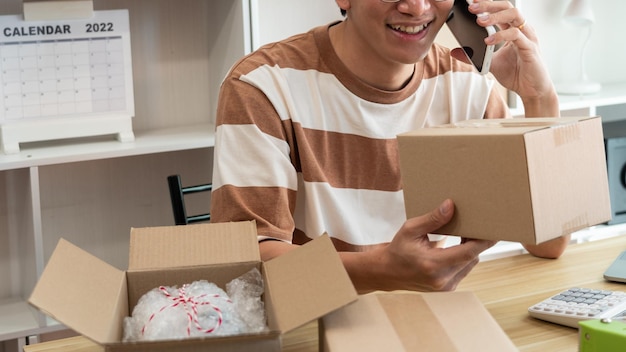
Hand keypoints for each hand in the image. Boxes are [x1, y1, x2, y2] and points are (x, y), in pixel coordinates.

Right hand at [371, 199, 495, 291]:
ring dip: (470, 249)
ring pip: (470, 263)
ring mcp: (446, 286)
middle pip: (472, 257)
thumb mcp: (411, 230)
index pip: (469, 252)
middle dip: (476, 240)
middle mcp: (442, 279)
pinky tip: (458, 245)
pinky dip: (463, 257)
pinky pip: (464, 269)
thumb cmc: (397, 249)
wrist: (387, 272)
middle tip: (476, 222)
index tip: (494, 229)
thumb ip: (433, 219)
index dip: (484, 240)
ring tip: (465, 232)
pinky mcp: (448, 288)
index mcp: (433, 265)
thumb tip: (451, 206)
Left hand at [467, 0, 557, 115]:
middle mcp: (522, 30)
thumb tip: (456, 51)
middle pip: (507, 7)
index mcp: (513, 30)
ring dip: (494, 16)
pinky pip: (516, 35)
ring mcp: (528, 37)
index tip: (471, 3)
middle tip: (471, 8)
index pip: (500, 10)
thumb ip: (476, 56)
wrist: (531, 90)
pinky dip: (500, 36)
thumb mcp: (490, 64)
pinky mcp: (530, 48)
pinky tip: (488, 41)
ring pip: (514, 15)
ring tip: (479, 21)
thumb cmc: (516, 74)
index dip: (487, 5)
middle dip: (488, 5)